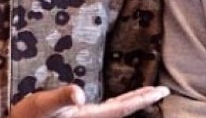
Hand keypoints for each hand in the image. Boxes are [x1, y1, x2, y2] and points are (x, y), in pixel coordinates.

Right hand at [9, 84, 169, 117]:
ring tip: (146, 94)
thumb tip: (79, 94)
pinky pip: (105, 111)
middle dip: (143, 99)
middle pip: (123, 109)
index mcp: (88, 116)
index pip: (122, 108)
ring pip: (115, 111)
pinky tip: (116, 103)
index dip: (142, 99)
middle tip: (163, 90)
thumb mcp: (42, 105)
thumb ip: (61, 98)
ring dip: (132, 102)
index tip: (161, 91)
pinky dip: (116, 105)